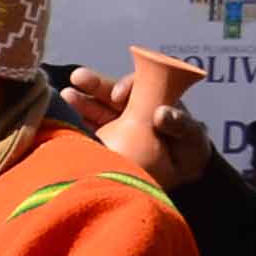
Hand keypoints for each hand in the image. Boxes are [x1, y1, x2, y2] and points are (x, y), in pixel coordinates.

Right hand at [63, 64, 211, 184]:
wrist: (185, 177)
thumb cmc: (190, 150)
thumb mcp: (192, 134)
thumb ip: (179, 123)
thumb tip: (160, 113)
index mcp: (151, 99)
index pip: (136, 85)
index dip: (125, 86)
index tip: (117, 95)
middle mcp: (131, 108)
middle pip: (109, 93)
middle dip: (93, 85)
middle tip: (77, 77)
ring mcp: (116, 125)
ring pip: (95, 110)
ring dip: (80, 103)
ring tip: (64, 98)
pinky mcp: (107, 142)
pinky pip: (90, 133)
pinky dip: (77, 128)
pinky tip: (63, 124)